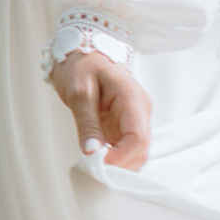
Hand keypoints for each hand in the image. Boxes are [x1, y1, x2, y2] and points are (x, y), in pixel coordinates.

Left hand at [50, 45, 152, 172]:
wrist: (83, 49)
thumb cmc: (82, 63)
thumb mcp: (79, 92)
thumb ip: (87, 123)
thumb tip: (92, 152)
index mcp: (132, 99)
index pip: (138, 139)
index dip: (120, 158)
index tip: (96, 164)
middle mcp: (139, 112)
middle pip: (141, 150)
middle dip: (120, 166)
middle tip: (92, 171)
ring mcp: (134, 119)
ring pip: (135, 153)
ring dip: (117, 165)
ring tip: (92, 167)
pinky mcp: (124, 125)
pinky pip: (124, 148)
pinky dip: (112, 159)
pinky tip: (95, 161)